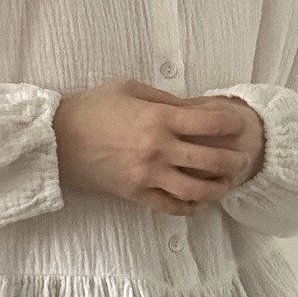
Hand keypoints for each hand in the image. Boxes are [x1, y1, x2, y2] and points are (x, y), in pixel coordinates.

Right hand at [53, 77, 257, 215]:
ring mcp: (147, 176)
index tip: (238, 125)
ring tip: (224, 183)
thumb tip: (198, 109)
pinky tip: (199, 202)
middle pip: (212, 161)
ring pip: (197, 190)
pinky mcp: (136, 195)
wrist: (57, 139)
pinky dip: (191, 207)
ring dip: (217, 189)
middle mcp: (157, 150)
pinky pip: (172, 207)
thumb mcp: (131, 89)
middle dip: (233, 161)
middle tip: (240, 158)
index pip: (211, 123)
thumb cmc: (93, 107)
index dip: (231, 124)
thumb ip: (167, 100)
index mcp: (158, 118)